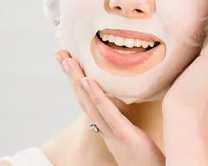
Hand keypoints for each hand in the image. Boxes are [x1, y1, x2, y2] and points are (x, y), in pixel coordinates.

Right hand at [56, 50, 165, 165]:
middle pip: (83, 98)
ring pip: (90, 104)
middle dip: (70, 75)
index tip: (68, 60)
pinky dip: (97, 97)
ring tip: (68, 60)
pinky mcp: (126, 136)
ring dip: (77, 80)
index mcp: (107, 128)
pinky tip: (88, 81)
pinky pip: (109, 114)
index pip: (88, 100)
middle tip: (60, 52)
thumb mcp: (132, 137)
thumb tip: (122, 102)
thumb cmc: (147, 162)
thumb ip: (124, 122)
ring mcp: (113, 134)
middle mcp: (105, 130)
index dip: (76, 81)